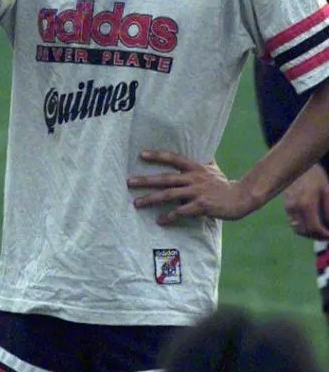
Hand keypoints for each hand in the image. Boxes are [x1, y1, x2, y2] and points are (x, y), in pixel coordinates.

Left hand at [127, 150, 262, 223]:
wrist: (242, 198)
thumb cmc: (224, 184)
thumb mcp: (212, 169)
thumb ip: (202, 162)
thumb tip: (201, 151)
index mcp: (195, 168)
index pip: (173, 158)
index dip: (157, 155)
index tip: (141, 154)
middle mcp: (194, 178)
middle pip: (165, 178)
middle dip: (146, 180)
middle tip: (129, 182)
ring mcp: (197, 192)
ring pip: (169, 194)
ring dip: (151, 199)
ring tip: (137, 203)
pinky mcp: (201, 206)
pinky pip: (181, 211)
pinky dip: (170, 216)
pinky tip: (160, 220)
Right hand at [282, 164, 328, 239]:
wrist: (298, 167)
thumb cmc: (315, 178)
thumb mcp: (326, 192)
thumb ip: (328, 210)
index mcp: (305, 204)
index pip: (313, 227)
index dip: (323, 235)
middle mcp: (294, 208)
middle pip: (304, 231)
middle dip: (317, 236)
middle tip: (327, 234)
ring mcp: (288, 208)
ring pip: (297, 229)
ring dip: (309, 234)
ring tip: (320, 231)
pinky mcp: (286, 207)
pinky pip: (294, 223)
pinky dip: (303, 228)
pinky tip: (312, 224)